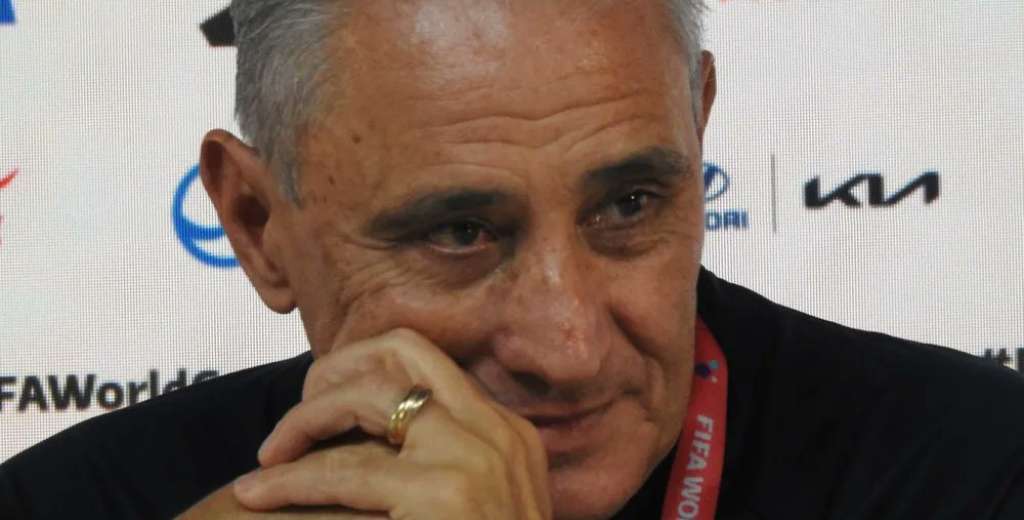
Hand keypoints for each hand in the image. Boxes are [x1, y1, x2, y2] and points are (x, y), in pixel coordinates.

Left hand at [231, 328, 550, 518]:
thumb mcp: (487, 502)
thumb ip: (446, 464)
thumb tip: (377, 444)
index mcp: (507, 431)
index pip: (430, 364)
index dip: (368, 370)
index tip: (331, 403)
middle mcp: (494, 429)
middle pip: (403, 349)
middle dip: (337, 369)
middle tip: (300, 415)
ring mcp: (471, 457)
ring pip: (365, 396)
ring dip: (305, 418)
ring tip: (271, 454)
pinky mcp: (440, 493)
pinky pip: (342, 470)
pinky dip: (290, 479)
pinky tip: (259, 491)